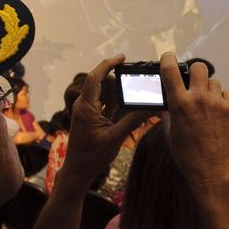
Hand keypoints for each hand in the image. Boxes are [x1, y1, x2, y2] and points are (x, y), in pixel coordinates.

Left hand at [63, 55, 150, 182]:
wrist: (78, 170)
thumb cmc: (92, 156)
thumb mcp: (115, 138)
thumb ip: (133, 121)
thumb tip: (150, 108)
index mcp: (86, 107)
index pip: (95, 77)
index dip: (109, 64)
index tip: (123, 57)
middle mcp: (84, 105)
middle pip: (102, 83)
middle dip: (119, 80)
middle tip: (137, 79)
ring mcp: (87, 111)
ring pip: (104, 93)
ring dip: (119, 92)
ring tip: (136, 93)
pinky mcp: (90, 117)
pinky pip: (104, 103)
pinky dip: (116, 102)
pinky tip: (129, 105)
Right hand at [159, 52, 228, 191]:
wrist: (212, 170)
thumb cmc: (188, 155)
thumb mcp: (171, 133)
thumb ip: (168, 113)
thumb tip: (163, 102)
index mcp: (180, 103)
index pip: (170, 70)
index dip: (168, 59)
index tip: (168, 58)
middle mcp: (199, 98)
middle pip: (198, 67)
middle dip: (194, 72)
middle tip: (192, 83)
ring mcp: (218, 103)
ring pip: (214, 81)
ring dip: (208, 88)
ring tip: (206, 103)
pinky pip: (227, 92)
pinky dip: (222, 98)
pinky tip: (218, 110)